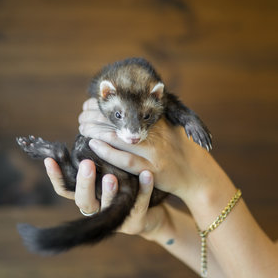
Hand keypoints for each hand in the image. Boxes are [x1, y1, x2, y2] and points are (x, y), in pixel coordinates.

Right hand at [44, 158, 165, 237]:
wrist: (153, 214)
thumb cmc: (126, 188)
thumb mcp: (108, 173)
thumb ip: (97, 161)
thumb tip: (87, 131)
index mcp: (89, 195)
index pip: (66, 188)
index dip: (56, 176)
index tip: (50, 159)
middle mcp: (98, 208)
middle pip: (83, 199)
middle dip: (84, 182)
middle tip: (86, 164)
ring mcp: (116, 218)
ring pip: (109, 206)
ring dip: (109, 191)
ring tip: (111, 177)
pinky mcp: (136, 222)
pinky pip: (140, 204)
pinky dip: (143, 189)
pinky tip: (147, 174)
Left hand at [78, 98, 227, 202]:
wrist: (196, 174)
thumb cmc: (180, 150)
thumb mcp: (169, 128)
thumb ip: (150, 119)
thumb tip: (128, 110)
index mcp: (157, 121)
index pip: (125, 107)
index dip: (105, 104)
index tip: (90, 103)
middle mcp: (154, 134)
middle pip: (119, 120)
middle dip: (96, 116)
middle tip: (81, 116)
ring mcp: (152, 153)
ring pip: (119, 138)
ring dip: (97, 131)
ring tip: (83, 127)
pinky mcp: (151, 170)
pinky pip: (125, 160)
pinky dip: (107, 151)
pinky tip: (93, 145)